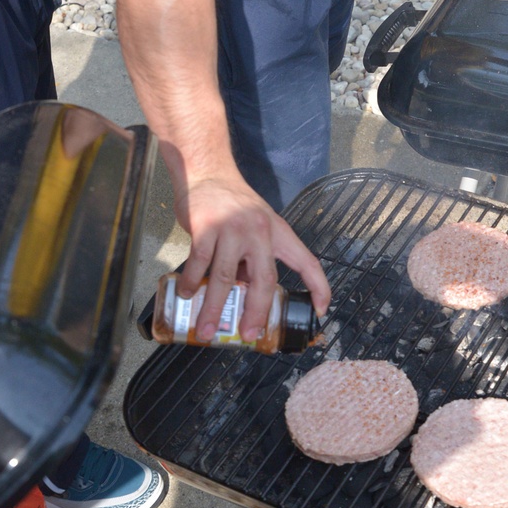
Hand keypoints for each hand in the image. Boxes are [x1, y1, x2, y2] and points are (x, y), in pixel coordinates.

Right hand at [176, 173, 330, 342]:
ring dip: (214, 308)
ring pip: (224, 278)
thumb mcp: (256, 226)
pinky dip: (191, 283)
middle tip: (248, 335)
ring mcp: (232, 229)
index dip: (319, 287)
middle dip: (256, 312)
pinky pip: (199, 263)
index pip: (307, 262)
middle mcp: (260, 231)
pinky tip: (186, 294)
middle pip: (264, 280)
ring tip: (206, 330)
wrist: (208, 173)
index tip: (321, 310)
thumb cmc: (233, 205)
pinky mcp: (205, 227)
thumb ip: (254, 258)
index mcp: (278, 232)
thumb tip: (246, 296)